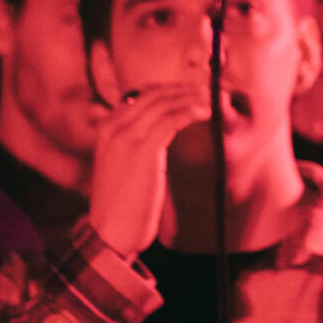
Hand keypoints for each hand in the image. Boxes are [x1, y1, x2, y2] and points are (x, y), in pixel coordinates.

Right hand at [89, 83, 211, 257]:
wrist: (109, 232)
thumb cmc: (121, 204)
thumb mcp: (121, 165)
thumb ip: (135, 143)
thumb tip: (161, 130)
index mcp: (108, 126)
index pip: (144, 95)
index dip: (173, 90)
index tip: (195, 92)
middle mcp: (114, 125)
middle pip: (156, 94)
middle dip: (186, 89)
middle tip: (210, 90)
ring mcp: (126, 136)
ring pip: (166, 103)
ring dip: (194, 97)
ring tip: (215, 98)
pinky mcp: (142, 150)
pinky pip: (171, 120)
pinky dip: (191, 111)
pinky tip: (207, 112)